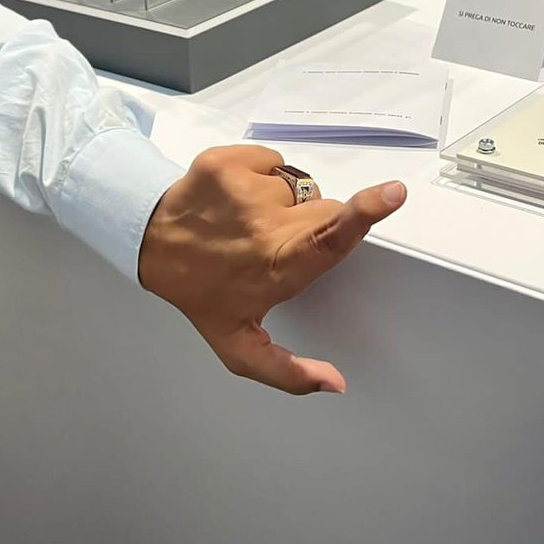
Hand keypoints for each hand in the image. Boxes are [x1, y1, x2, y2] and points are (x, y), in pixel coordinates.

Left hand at [138, 145, 405, 394]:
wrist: (149, 244)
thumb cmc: (203, 294)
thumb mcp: (238, 346)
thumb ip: (288, 372)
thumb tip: (335, 383)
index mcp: (277, 268)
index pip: (329, 240)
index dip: (364, 215)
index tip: (393, 192)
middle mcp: (263, 226)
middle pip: (323, 209)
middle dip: (312, 223)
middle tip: (273, 243)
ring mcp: (242, 188)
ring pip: (296, 185)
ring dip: (282, 202)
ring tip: (248, 222)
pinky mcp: (226, 161)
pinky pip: (271, 160)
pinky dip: (261, 173)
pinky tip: (235, 198)